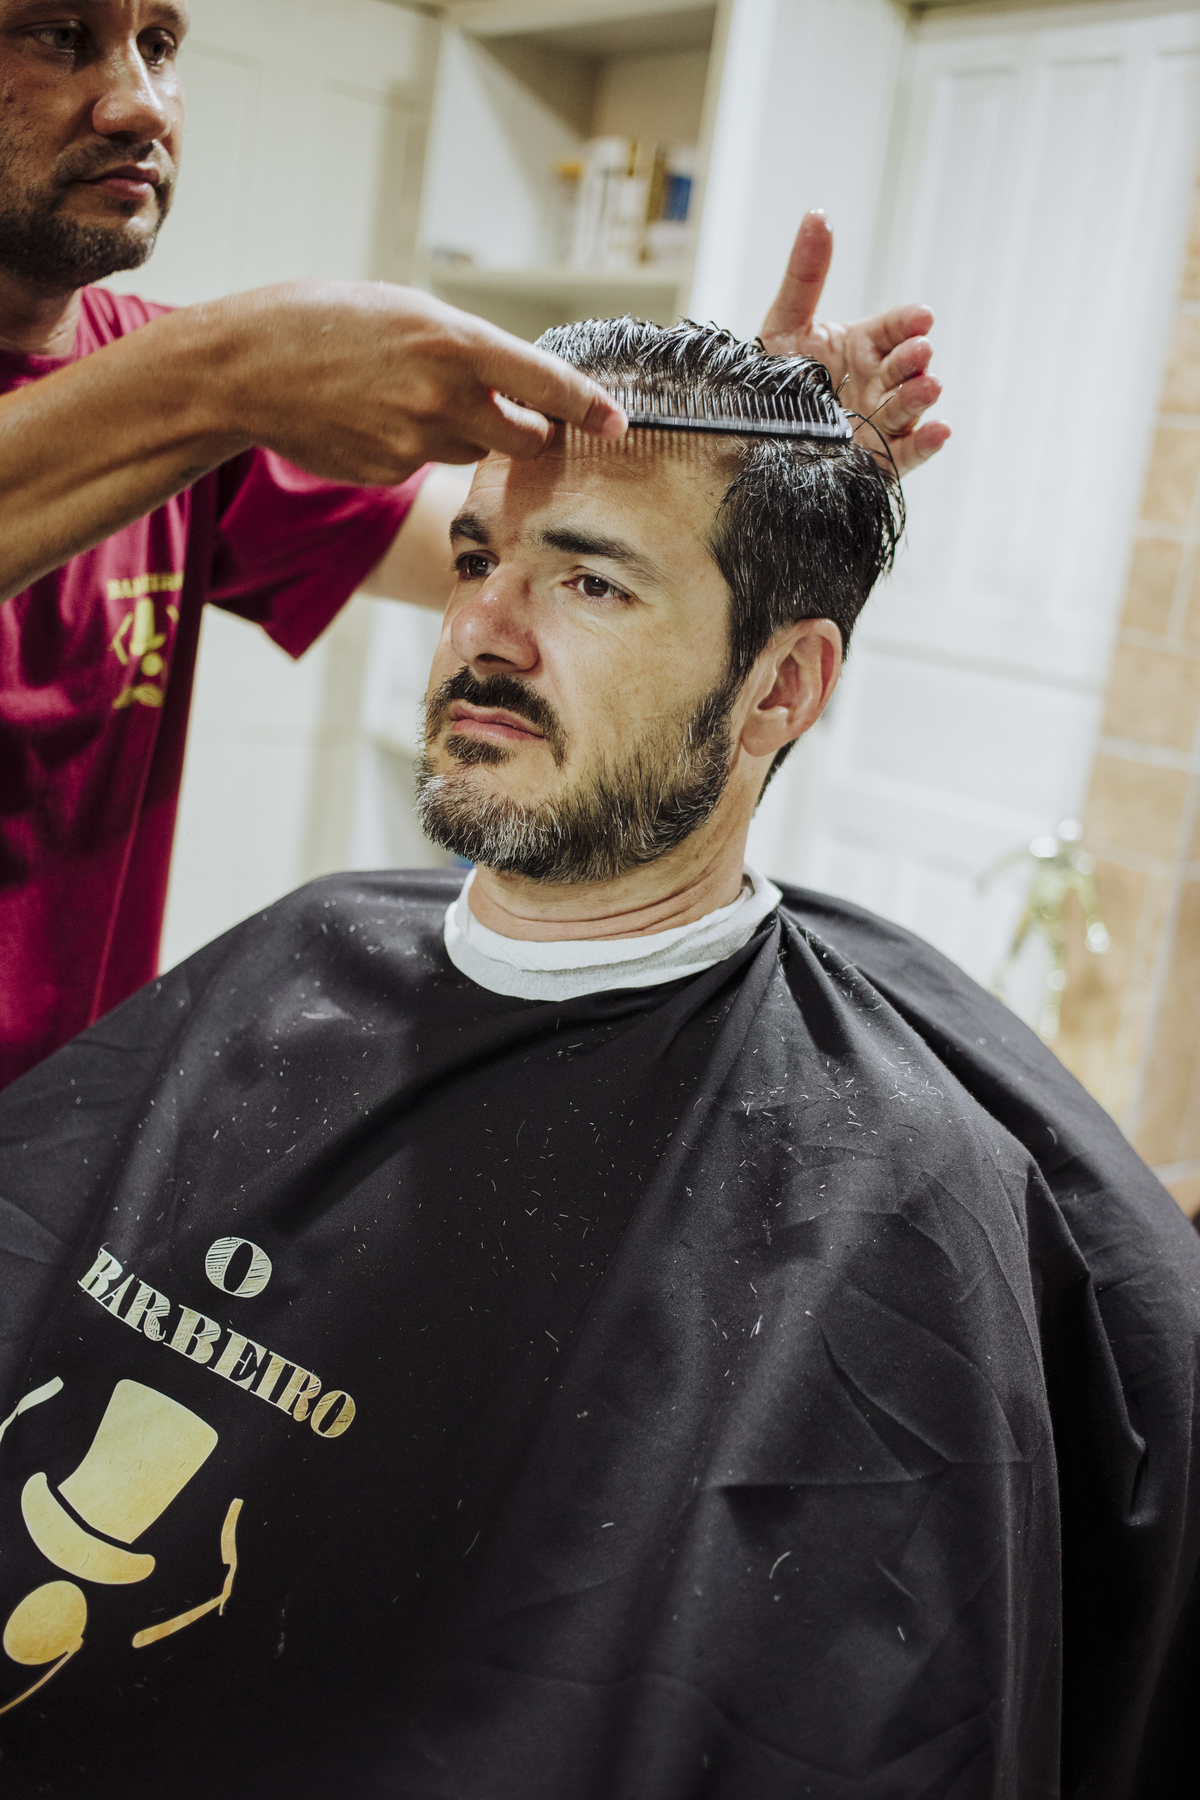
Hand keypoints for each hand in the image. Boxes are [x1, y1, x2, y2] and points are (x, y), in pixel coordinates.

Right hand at [211, 281, 626, 484]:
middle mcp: (442, 397)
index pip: (545, 385)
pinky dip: (414, 445)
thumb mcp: (406, 312)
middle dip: (528, 431)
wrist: (246, 366)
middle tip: (514, 413)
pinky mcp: (390, 472)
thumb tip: (514, 386)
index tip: (617, 422)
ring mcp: (415, 443)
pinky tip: (371, 417)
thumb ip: (465, 349)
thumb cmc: (326, 322)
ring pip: (473, 451)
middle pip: (524, 439)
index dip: (588, 407)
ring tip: (406, 397)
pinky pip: (426, 465)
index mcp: (453, 342)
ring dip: (463, 433)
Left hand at [759, 212, 949, 478]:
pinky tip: (939, 431)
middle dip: (913, 358)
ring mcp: (878, 423)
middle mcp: (876, 385)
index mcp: (862, 348)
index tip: (920, 317)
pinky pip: (906, 454)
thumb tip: (817, 214)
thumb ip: (804, 275)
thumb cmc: (772, 382)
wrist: (746, 440)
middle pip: (904, 368)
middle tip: (918, 350)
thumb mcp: (784, 324)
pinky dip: (925, 445)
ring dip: (920, 396)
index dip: (907, 324)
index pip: (893, 329)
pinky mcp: (876, 462)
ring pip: (907, 408)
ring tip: (928, 385)